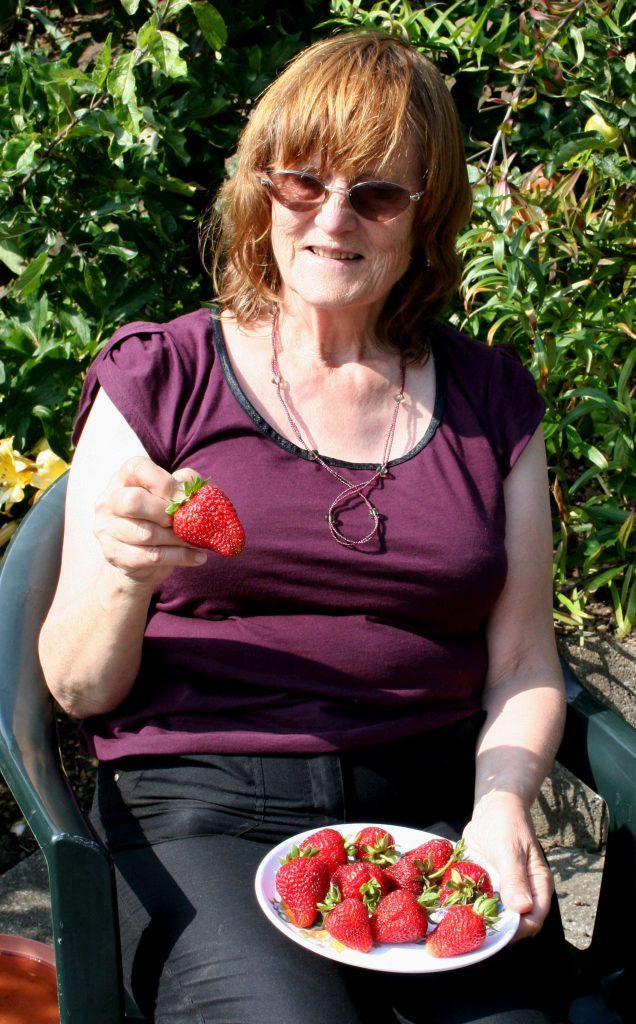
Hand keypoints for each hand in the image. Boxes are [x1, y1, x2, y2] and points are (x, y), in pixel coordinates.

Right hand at [94, 455, 206, 588]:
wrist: (139, 557)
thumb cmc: (159, 516)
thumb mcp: (172, 494)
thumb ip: (185, 485)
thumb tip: (191, 492)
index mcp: (123, 478)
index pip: (137, 468)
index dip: (165, 482)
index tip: (185, 498)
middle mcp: (108, 500)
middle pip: (134, 501)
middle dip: (166, 513)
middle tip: (185, 521)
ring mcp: (107, 529)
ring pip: (146, 533)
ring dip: (177, 538)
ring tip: (195, 540)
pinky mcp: (115, 555)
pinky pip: (151, 556)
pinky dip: (180, 556)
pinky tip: (196, 557)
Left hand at [462, 791, 553, 941]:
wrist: (494, 808)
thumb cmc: (508, 825)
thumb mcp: (510, 849)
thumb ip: (515, 878)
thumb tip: (522, 909)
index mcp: (538, 887)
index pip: (532, 921)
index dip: (515, 932)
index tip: (493, 935)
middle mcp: (522, 894)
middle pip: (511, 924)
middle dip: (492, 930)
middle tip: (468, 933)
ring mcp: (503, 892)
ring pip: (493, 916)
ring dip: (476, 920)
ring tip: (455, 926)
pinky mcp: (487, 886)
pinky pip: (478, 902)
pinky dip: (466, 906)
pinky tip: (450, 908)